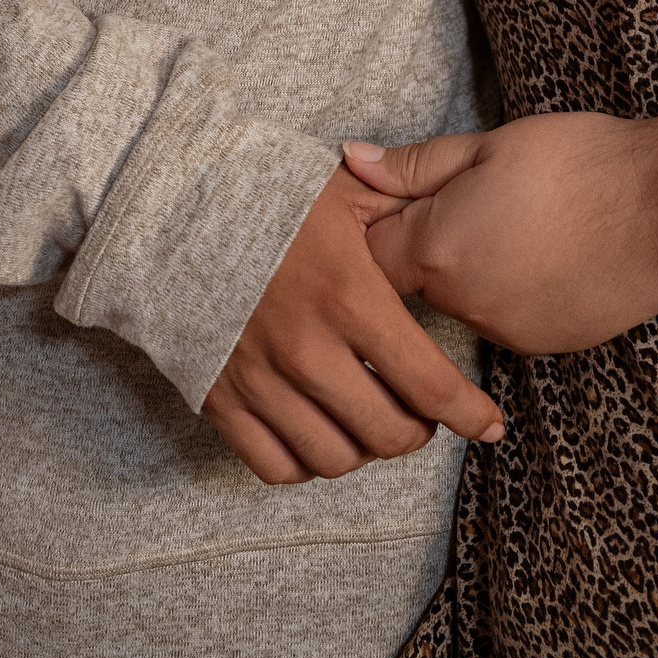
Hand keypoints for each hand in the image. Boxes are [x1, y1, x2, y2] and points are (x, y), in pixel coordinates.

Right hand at [202, 163, 504, 485]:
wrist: (169, 207)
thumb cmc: (267, 194)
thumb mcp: (345, 191)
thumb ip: (404, 207)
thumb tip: (452, 212)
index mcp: (351, 297)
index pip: (428, 383)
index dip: (468, 414)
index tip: (488, 425)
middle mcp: (309, 350)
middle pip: (387, 434)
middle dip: (418, 432)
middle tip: (424, 414)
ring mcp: (261, 381)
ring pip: (335, 459)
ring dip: (366, 450)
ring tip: (374, 421)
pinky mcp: (220, 400)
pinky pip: (275, 466)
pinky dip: (307, 462)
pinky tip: (321, 432)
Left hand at [347, 118, 657, 355]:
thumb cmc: (580, 165)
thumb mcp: (491, 145)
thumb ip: (415, 165)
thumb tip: (352, 162)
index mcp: (437, 249)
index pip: (367, 255)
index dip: (380, 222)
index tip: (407, 195)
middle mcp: (462, 305)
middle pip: (416, 281)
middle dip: (432, 242)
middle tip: (480, 197)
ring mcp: (505, 333)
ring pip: (464, 301)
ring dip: (477, 267)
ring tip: (524, 222)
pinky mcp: (544, 346)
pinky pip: (508, 318)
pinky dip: (517, 290)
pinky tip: (553, 254)